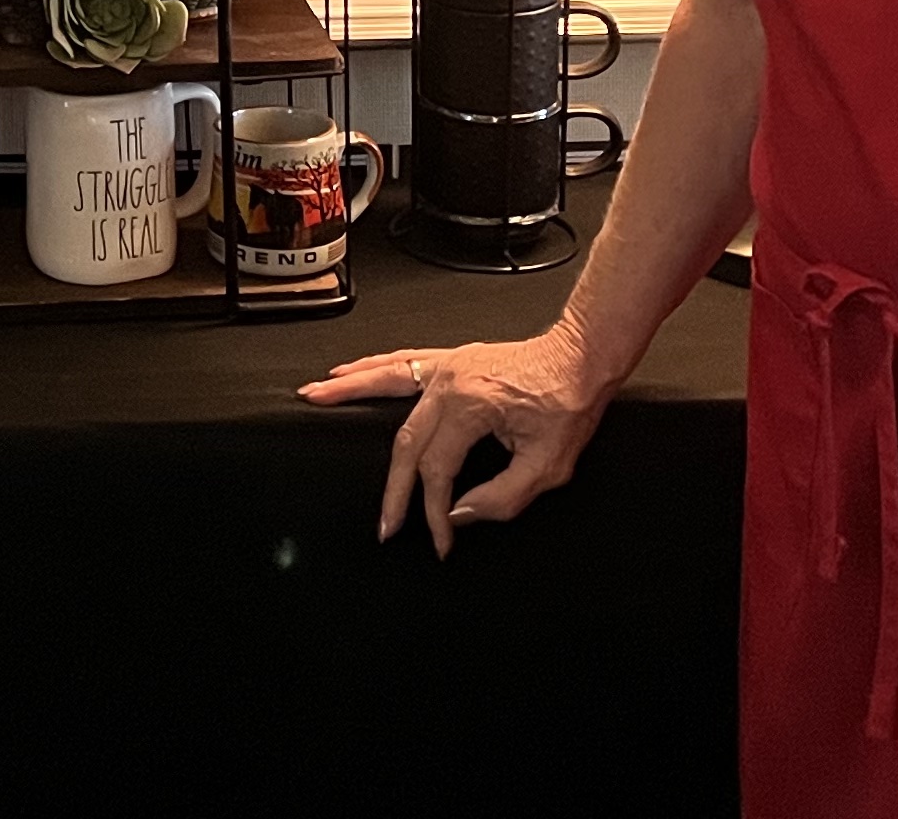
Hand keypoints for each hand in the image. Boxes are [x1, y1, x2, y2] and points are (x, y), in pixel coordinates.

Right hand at [299, 330, 609, 556]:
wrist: (584, 357)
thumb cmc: (571, 403)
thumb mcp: (550, 466)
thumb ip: (502, 498)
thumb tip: (459, 513)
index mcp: (470, 404)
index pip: (438, 470)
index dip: (434, 511)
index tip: (439, 540)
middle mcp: (450, 380)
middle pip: (405, 440)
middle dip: (392, 488)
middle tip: (382, 523)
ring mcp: (448, 365)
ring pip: (385, 382)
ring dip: (348, 392)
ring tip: (313, 397)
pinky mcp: (453, 360)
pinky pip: (401, 361)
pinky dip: (373, 367)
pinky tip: (349, 370)